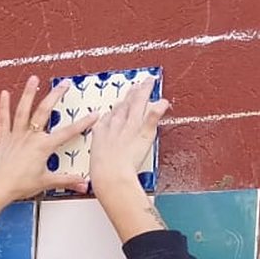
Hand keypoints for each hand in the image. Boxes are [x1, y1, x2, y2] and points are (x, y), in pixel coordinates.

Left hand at [0, 77, 97, 242]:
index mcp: (43, 146)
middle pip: (44, 111)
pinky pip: (3, 119)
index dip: (83, 123)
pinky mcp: (3, 138)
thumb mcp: (46, 182)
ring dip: (29, 93)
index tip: (94, 114)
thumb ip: (66, 180)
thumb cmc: (20, 185)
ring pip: (23, 110)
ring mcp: (16, 135)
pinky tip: (5, 93)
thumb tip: (84, 184)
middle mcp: (30, 136)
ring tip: (34, 78)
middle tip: (65, 83)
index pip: (68, 132)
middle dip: (56, 95)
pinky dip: (3, 106)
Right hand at [87, 76, 168, 192]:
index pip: (112, 114)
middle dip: (132, 93)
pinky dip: (158, 109)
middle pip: (125, 105)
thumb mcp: (95, 157)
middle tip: (138, 84)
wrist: (109, 176)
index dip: (119, 106)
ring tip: (150, 82)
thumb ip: (101, 149)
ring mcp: (131, 127)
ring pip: (137, 104)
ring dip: (144, 92)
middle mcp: (117, 125)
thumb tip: (102, 151)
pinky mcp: (143, 133)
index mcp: (103, 131)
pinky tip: (164, 102)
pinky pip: (152, 117)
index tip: (122, 101)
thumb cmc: (101, 172)